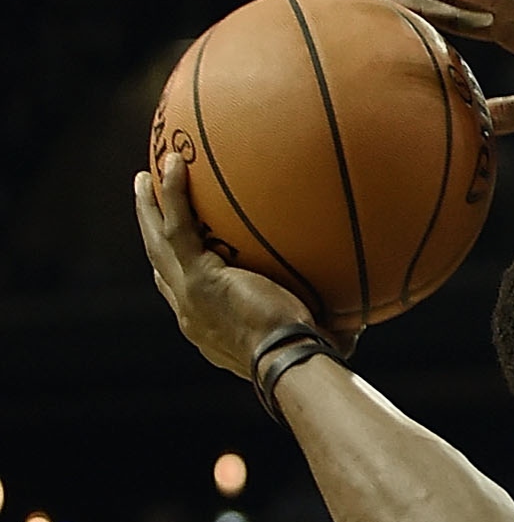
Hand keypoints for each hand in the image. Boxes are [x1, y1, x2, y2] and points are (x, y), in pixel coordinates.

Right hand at [134, 151, 324, 377]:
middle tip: (146, 204)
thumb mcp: (313, 338)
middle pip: (160, 265)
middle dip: (151, 234)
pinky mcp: (198, 277)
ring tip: (145, 178)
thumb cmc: (310, 357)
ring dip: (148, 208)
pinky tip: (174, 161)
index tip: (180, 249)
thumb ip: (327, 323)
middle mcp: (190, 313)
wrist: (291, 360)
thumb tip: (360, 318)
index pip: (182, 293)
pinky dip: (173, 193)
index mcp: (208, 327)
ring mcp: (188, 295)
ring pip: (157, 243)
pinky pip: (178, 225)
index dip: (175, 270)